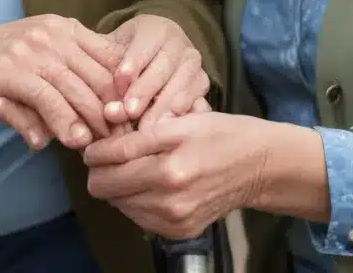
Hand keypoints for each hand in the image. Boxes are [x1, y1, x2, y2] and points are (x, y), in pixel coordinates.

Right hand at [0, 16, 121, 148]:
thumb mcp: (33, 65)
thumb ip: (61, 86)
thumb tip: (83, 126)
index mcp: (64, 27)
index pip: (112, 57)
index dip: (128, 90)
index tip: (134, 120)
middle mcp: (54, 33)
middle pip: (101, 75)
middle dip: (116, 112)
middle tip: (124, 141)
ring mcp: (33, 50)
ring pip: (79, 89)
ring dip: (95, 122)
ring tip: (103, 146)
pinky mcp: (12, 69)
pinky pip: (48, 98)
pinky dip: (64, 122)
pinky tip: (72, 140)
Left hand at [83, 15, 209, 125]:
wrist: (159, 53)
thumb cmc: (128, 55)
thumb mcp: (115, 48)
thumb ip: (105, 62)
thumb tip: (89, 80)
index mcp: (157, 29)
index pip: (144, 45)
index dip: (132, 63)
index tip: (119, 82)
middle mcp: (180, 44)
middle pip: (163, 68)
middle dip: (145, 91)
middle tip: (129, 111)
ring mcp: (194, 66)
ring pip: (181, 88)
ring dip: (162, 109)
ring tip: (144, 129)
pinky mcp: (203, 87)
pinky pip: (196, 103)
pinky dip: (182, 119)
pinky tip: (168, 132)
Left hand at [83, 111, 262, 238]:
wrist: (258, 166)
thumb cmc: (220, 134)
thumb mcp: (180, 121)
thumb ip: (139, 135)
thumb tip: (103, 143)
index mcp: (168, 168)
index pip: (109, 163)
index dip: (95, 151)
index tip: (94, 146)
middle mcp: (168, 200)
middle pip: (106, 190)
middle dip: (102, 171)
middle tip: (110, 155)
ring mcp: (174, 220)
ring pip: (119, 205)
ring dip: (119, 186)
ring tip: (133, 167)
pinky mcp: (179, 232)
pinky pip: (139, 217)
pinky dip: (136, 200)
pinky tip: (149, 183)